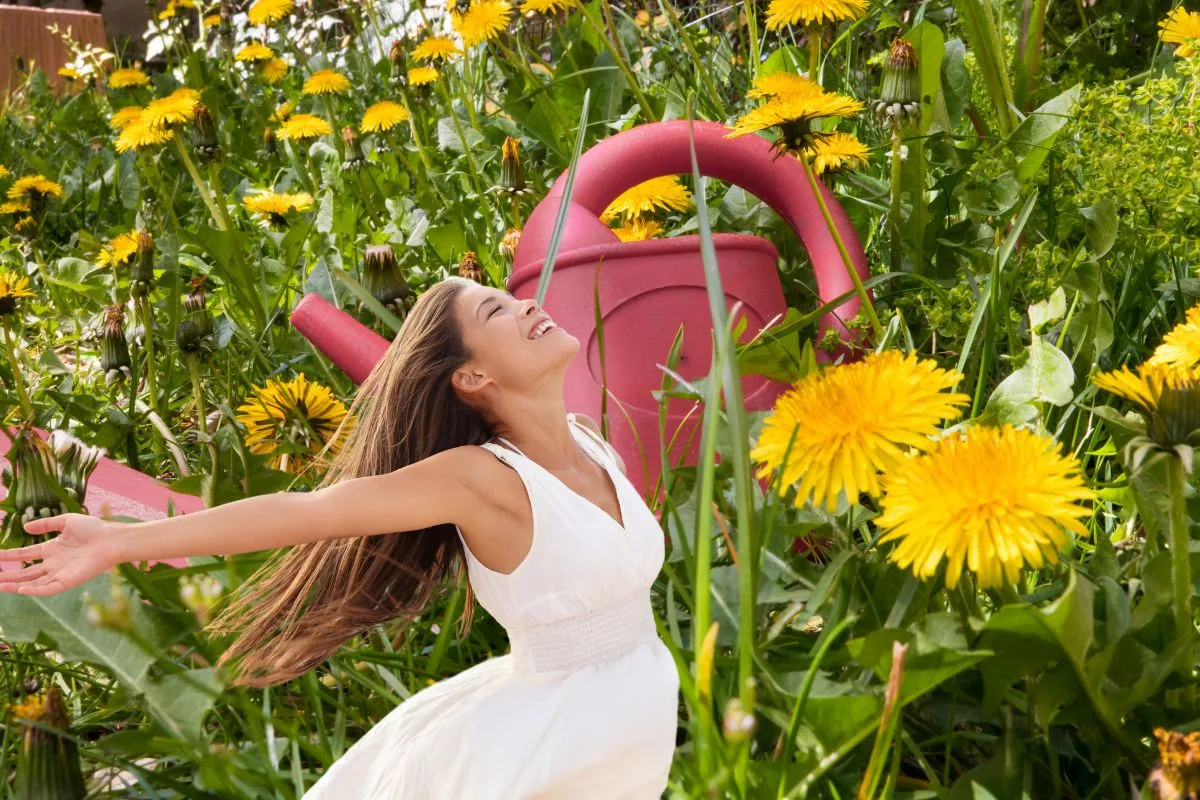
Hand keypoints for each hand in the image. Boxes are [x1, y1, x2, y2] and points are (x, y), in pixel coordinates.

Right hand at [0, 513, 120, 595]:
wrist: (111, 539)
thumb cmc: (93, 529)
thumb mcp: (66, 521)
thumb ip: (46, 524)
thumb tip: (25, 527)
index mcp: (52, 549)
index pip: (25, 555)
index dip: (9, 556)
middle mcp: (54, 563)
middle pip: (25, 572)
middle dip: (8, 575)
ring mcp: (60, 573)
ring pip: (33, 582)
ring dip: (15, 585)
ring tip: (0, 585)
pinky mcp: (68, 581)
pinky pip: (48, 589)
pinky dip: (34, 590)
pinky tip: (20, 589)